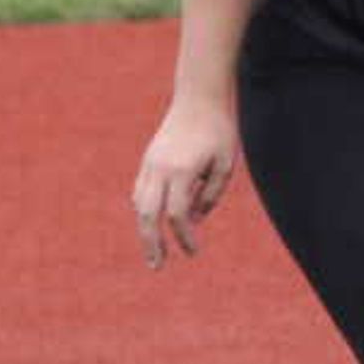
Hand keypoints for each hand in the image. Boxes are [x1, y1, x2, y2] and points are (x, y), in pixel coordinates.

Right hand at [132, 101, 240, 267]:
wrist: (198, 97)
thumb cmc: (219, 130)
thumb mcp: (225, 164)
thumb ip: (211, 195)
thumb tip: (194, 220)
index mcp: (182, 171)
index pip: (177, 215)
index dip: (184, 237)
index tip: (194, 252)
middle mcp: (160, 169)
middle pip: (147, 215)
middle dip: (151, 243)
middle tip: (157, 266)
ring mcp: (149, 163)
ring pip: (139, 204)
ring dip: (144, 229)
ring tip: (153, 250)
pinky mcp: (148, 160)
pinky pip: (140, 191)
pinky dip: (144, 210)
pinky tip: (151, 224)